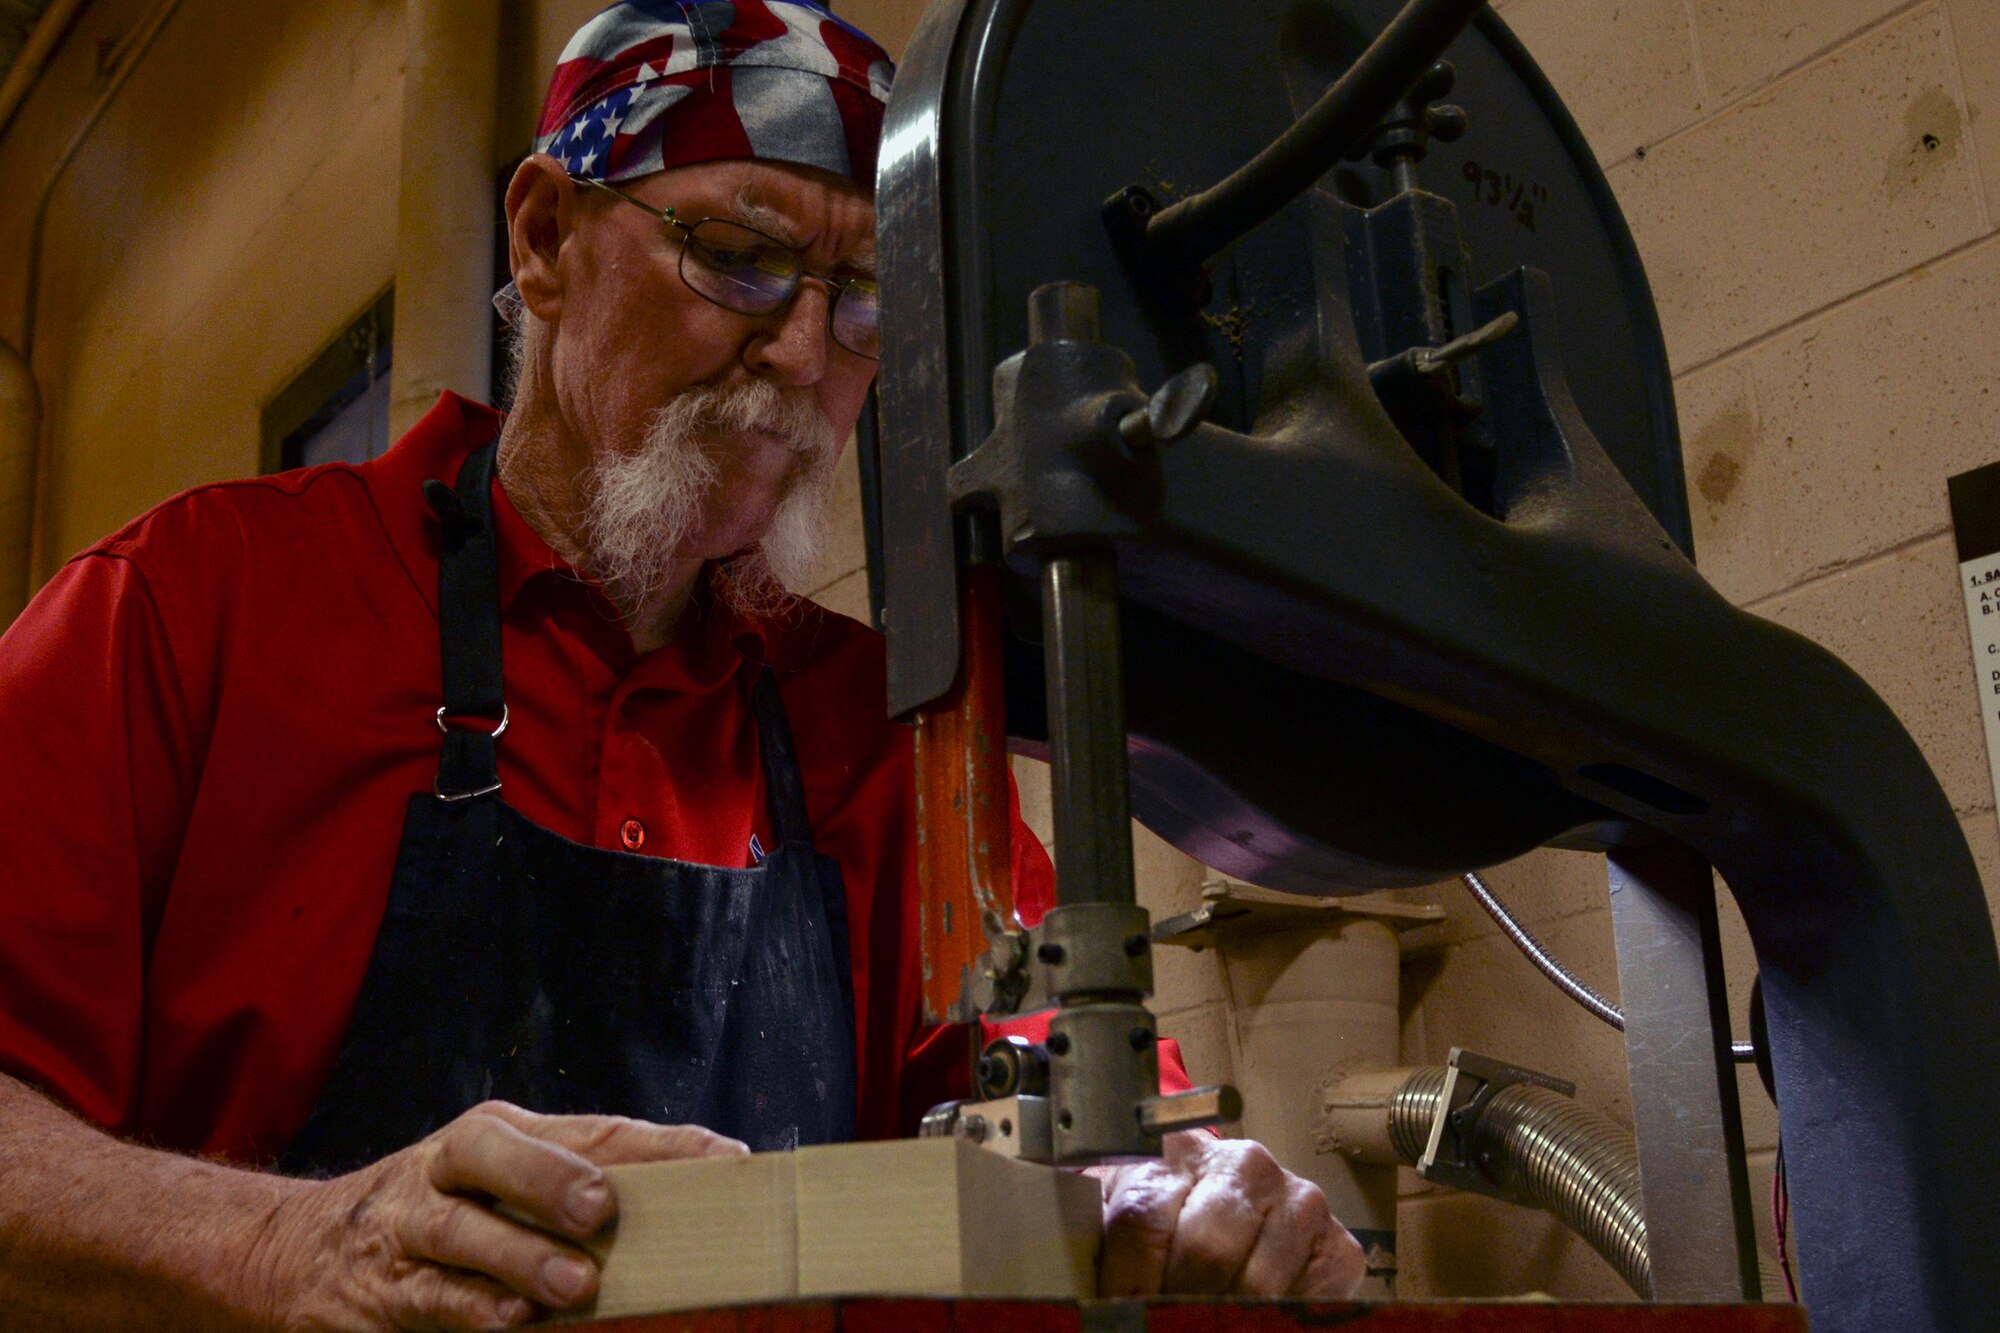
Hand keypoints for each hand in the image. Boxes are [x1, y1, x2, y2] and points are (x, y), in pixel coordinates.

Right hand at [251, 1100, 745, 1329]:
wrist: (293, 1253)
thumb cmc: (435, 1214)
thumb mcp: (498, 1184)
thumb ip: (574, 1190)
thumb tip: (683, 1210)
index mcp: (499, 1134)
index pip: (590, 1128)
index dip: (659, 1142)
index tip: (726, 1158)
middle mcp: (449, 1168)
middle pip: (496, 1153)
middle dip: (554, 1177)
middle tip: (606, 1210)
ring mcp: (407, 1227)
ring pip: (461, 1231)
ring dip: (521, 1258)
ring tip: (575, 1287)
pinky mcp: (379, 1290)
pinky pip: (429, 1298)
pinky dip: (471, 1311)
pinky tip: (511, 1323)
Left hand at [1090, 1133, 1364, 1298]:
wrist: (1221, 1202)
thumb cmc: (1158, 1215)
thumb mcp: (1114, 1215)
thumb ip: (1102, 1241)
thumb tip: (1090, 1303)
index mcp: (1176, 1148)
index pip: (1142, 1220)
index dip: (1125, 1283)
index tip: (1115, 1313)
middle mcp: (1245, 1164)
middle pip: (1204, 1253)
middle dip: (1175, 1303)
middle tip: (1160, 1322)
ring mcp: (1299, 1201)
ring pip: (1254, 1285)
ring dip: (1222, 1315)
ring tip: (1198, 1320)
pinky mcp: (1338, 1245)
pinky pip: (1306, 1301)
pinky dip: (1268, 1320)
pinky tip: (1242, 1315)